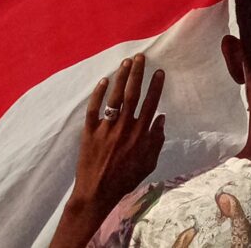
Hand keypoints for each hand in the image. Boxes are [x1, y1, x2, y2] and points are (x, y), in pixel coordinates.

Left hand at [57, 56, 165, 242]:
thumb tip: (161, 118)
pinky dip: (98, 94)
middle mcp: (124, 127)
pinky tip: (103, 81)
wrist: (96, 192)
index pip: (150, 103)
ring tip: (125, 63)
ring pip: (115, 98)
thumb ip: (156, 141)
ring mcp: (106, 128)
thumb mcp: (149, 163)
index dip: (155, 86)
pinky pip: (93, 109)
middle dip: (138, 74)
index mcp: (140, 134)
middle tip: (140, 57)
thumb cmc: (125, 179)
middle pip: (133, 94)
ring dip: (121, 78)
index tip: (158, 71)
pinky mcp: (89, 132)